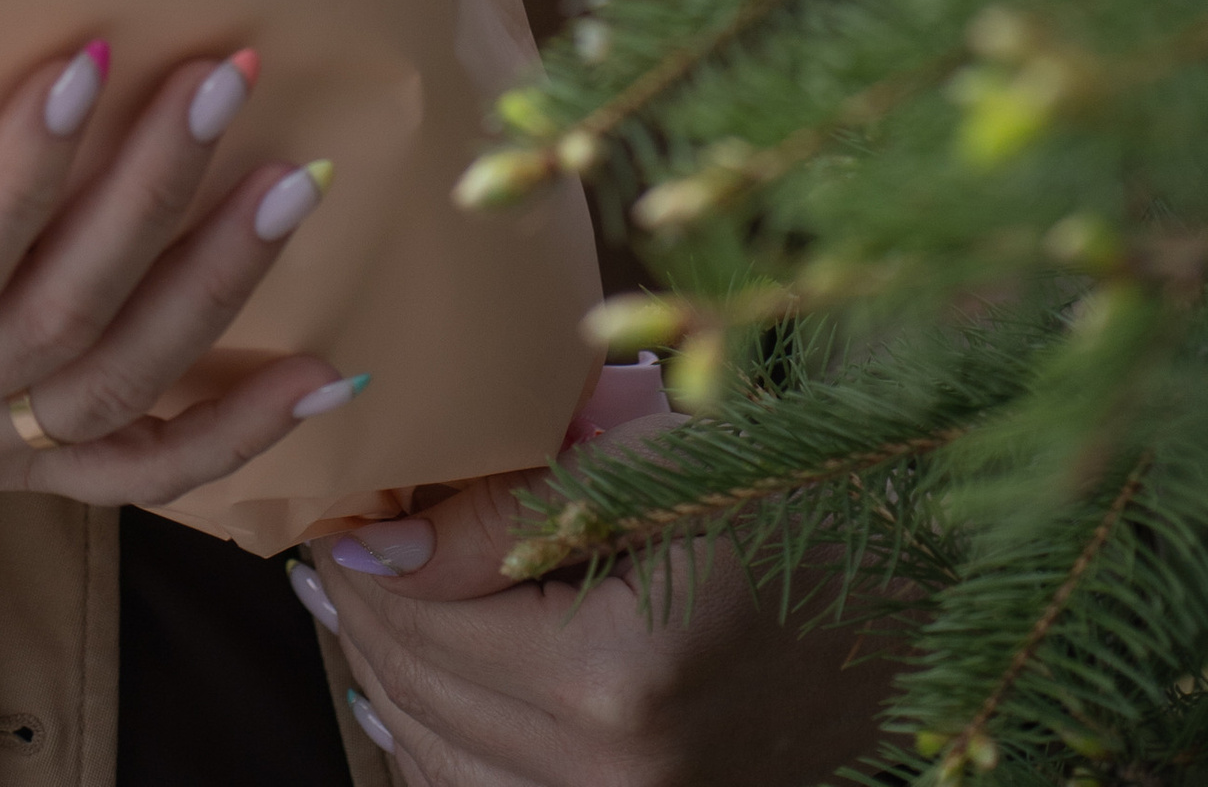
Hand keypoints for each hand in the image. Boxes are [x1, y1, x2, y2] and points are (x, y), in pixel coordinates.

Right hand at [0, 40, 358, 508]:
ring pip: (122, 381)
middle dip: (151, 194)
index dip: (26, 174)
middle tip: (221, 76)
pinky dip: (244, 428)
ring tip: (293, 171)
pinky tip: (329, 364)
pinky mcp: (22, 464)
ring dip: (218, 283)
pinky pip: (148, 466)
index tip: (90, 58)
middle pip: (61, 314)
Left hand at [307, 469, 897, 786]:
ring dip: (381, 661)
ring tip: (349, 589)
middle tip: (327, 529)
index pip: (428, 601)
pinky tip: (398, 672)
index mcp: (620, 677)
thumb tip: (379, 539)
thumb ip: (515, 498)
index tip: (334, 489)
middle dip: (363, 597)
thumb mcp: (659, 465)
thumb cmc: (787, 504)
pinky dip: (428, 729)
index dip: (368, 537)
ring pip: (434, 742)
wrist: (894, 612)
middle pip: (422, 675)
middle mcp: (613, 772)